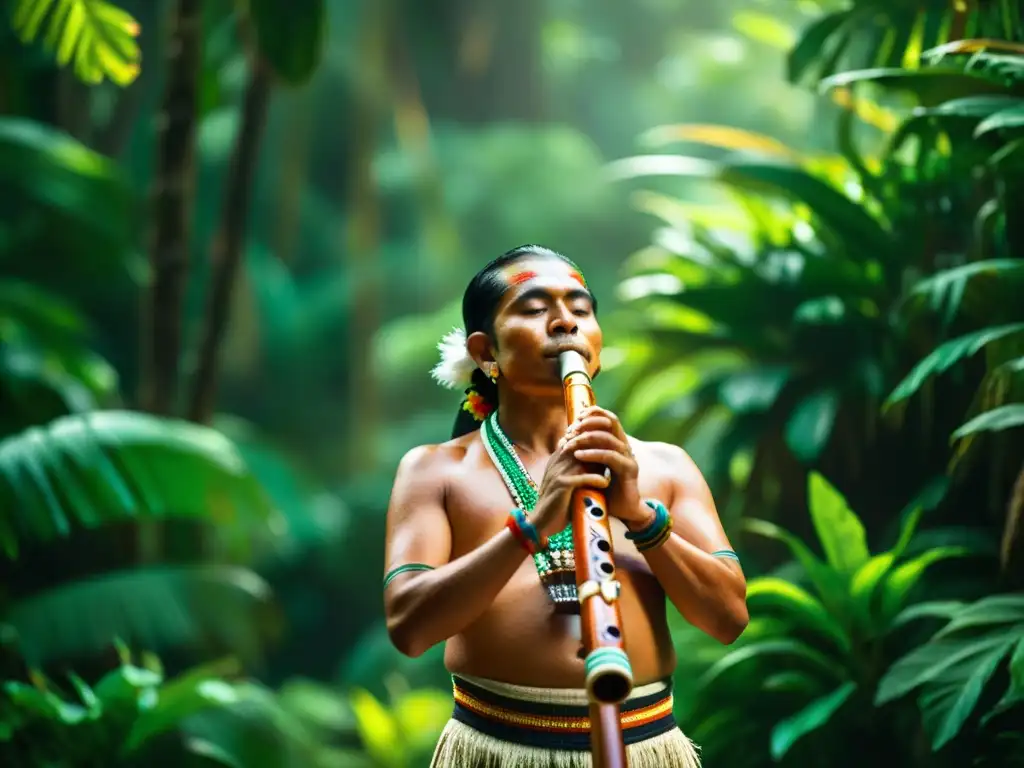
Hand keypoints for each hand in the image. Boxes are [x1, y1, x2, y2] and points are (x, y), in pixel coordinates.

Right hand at [532, 428, 611, 537]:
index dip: (593, 438)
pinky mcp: (561, 485)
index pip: (576, 439)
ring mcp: (558, 472)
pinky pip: (581, 477)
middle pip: (580, 444)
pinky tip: (605, 483)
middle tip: (617, 450)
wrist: (540, 524)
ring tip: (615, 466)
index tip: (610, 442)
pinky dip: (595, 479)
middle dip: (599, 445)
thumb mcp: (567, 482)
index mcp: (557, 459)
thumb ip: (579, 470)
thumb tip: (600, 463)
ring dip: (600, 461)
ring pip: (583, 458)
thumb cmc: (557, 504)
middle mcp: (556, 461)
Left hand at [567, 406, 648, 528]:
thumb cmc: (605, 490)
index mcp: (618, 444)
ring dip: (585, 439)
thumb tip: (565, 439)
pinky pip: (610, 456)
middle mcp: (625, 447)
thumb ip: (585, 453)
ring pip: (608, 438)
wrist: (623, 513)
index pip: (608, 419)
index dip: (593, 413)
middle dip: (588, 423)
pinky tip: (579, 455)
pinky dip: (593, 454)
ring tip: (569, 444)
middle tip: (570, 430)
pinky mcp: (629, 470)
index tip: (575, 418)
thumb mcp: (592, 468)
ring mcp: (629, 458)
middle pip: (610, 423)